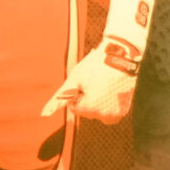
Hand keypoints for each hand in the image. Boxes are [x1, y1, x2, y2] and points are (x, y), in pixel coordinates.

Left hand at [43, 0, 150, 124]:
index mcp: (91, 109)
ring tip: (104, 84)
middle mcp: (105, 116)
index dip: (78, 92)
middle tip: (96, 81)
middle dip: (88, 97)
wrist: (122, 54)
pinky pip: (111, 112)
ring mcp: (117, 114)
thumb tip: (43, 115)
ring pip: (98, 112)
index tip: (87, 81)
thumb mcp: (74, 80)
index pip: (74, 107)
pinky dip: (109, 103)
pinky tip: (111, 89)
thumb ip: (58, 99)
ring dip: (98, 101)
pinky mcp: (125, 110)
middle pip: (87, 111)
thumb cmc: (95, 65)